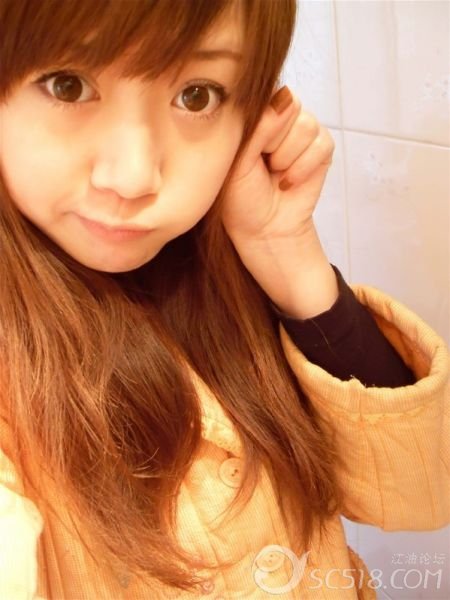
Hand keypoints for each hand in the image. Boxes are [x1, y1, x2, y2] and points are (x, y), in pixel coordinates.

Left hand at [221, 86, 338, 318]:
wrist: (263, 228)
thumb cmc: (241, 196)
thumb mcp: (238, 160)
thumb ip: (258, 127)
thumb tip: (286, 97)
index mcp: (255, 114)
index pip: (266, 94)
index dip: (260, 124)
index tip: (248, 151)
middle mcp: (280, 117)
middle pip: (290, 106)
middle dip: (273, 143)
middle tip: (263, 166)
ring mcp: (302, 131)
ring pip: (306, 126)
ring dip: (288, 158)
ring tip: (275, 175)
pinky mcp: (322, 148)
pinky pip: (322, 143)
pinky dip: (304, 167)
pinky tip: (289, 181)